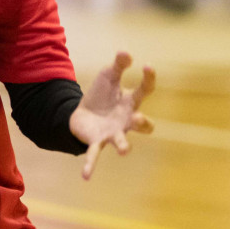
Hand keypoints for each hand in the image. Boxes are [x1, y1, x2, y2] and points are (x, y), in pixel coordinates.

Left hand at [68, 51, 155, 179]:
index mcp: (130, 102)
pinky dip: (90, 166)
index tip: (147, 66)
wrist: (81, 113)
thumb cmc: (101, 95)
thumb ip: (117, 65)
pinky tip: (85, 177)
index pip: (145, 90)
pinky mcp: (97, 142)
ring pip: (123, 142)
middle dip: (143, 123)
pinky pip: (95, 155)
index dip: (148, 78)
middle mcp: (126, 120)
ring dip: (125, 146)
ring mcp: (113, 133)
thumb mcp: (107, 76)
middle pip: (143, 124)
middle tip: (138, 118)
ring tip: (124, 150)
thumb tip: (126, 52)